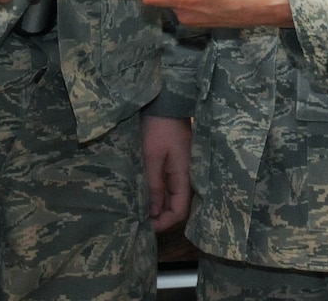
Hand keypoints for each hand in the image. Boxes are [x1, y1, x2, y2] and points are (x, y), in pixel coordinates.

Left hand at [142, 114, 192, 230]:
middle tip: (140, 220)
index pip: (180, 210)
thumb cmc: (157, 127)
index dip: (164, 222)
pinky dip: (159, 193)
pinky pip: (170, 185)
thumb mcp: (151, 156)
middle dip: (161, 217)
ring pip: (174, 196)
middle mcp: (187, 175)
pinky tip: (146, 195)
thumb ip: (153, 185)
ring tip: (140, 210)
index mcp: (184, 174)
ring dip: (159, 205)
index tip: (146, 226)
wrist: (165, 101)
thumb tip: (154, 213)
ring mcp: (183, 168)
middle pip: (178, 206)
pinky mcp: (176, 162)